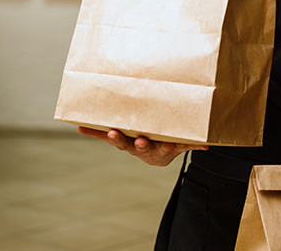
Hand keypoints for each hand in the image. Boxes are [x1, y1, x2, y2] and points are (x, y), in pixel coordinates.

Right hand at [78, 127, 207, 165]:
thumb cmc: (135, 139)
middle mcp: (144, 148)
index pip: (120, 142)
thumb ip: (98, 132)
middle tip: (139, 141)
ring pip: (163, 148)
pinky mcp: (176, 148)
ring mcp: (161, 149)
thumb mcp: (119, 137)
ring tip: (170, 145)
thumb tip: (75, 126)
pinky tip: (206, 145)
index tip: (113, 133)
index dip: (117, 138)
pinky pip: (187, 146)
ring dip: (167, 147)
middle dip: (139, 144)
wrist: (158, 155)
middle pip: (140, 147)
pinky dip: (196, 145)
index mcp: (130, 144)